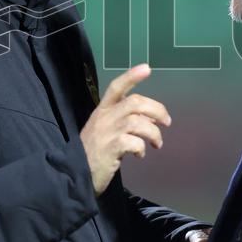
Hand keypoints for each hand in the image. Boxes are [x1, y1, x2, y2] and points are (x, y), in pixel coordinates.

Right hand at [80, 64, 171, 195]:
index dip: (131, 76)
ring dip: (154, 133)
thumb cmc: (93, 151)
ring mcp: (107, 132)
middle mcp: (105, 117)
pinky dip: (142, 148)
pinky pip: (134, 142)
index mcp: (102, 110)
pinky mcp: (111, 148)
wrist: (75, 173)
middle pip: (135, 102)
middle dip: (156, 109)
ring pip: (138, 122)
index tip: (147, 68)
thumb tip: (150, 118)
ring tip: (157, 143)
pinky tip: (140, 155)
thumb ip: (124, 121)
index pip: (116, 87)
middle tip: (166, 122)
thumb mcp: (105, 130)